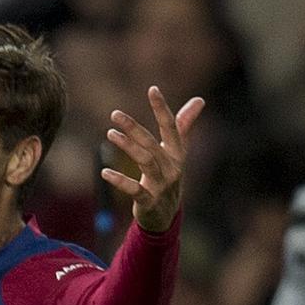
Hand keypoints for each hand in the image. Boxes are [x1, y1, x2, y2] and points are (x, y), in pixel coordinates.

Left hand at [101, 86, 203, 232]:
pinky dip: (120, 181)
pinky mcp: (149, 201)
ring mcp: (161, 185)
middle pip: (152, 143)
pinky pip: (135, 190)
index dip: (162, 108)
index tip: (153, 89)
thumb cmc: (168, 176)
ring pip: (145, 162)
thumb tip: (199, 99)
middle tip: (114, 114)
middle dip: (134, 128)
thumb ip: (183, 125)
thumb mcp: (176, 152)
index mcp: (177, 153)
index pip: (171, 127)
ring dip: (128, 147)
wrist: (166, 215)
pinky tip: (105, 171)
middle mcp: (171, 167)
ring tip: (110, 134)